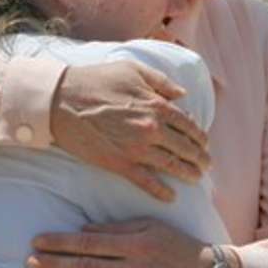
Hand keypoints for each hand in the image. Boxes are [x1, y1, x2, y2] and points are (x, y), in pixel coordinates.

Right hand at [50, 62, 210, 202]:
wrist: (61, 100)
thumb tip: (182, 94)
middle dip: (200, 158)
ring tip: (196, 179)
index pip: (189, 125)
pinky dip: (161, 191)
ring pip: (171, 166)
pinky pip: (146, 182)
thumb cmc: (96, 81)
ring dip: (188, 174)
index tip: (204, 144)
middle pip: (185, 147)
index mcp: (157, 105)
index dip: (200, 136)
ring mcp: (137, 149)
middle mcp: (152, 128)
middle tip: (206, 165)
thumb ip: (161, 81)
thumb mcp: (132, 69)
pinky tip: (171, 197)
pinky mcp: (120, 164)